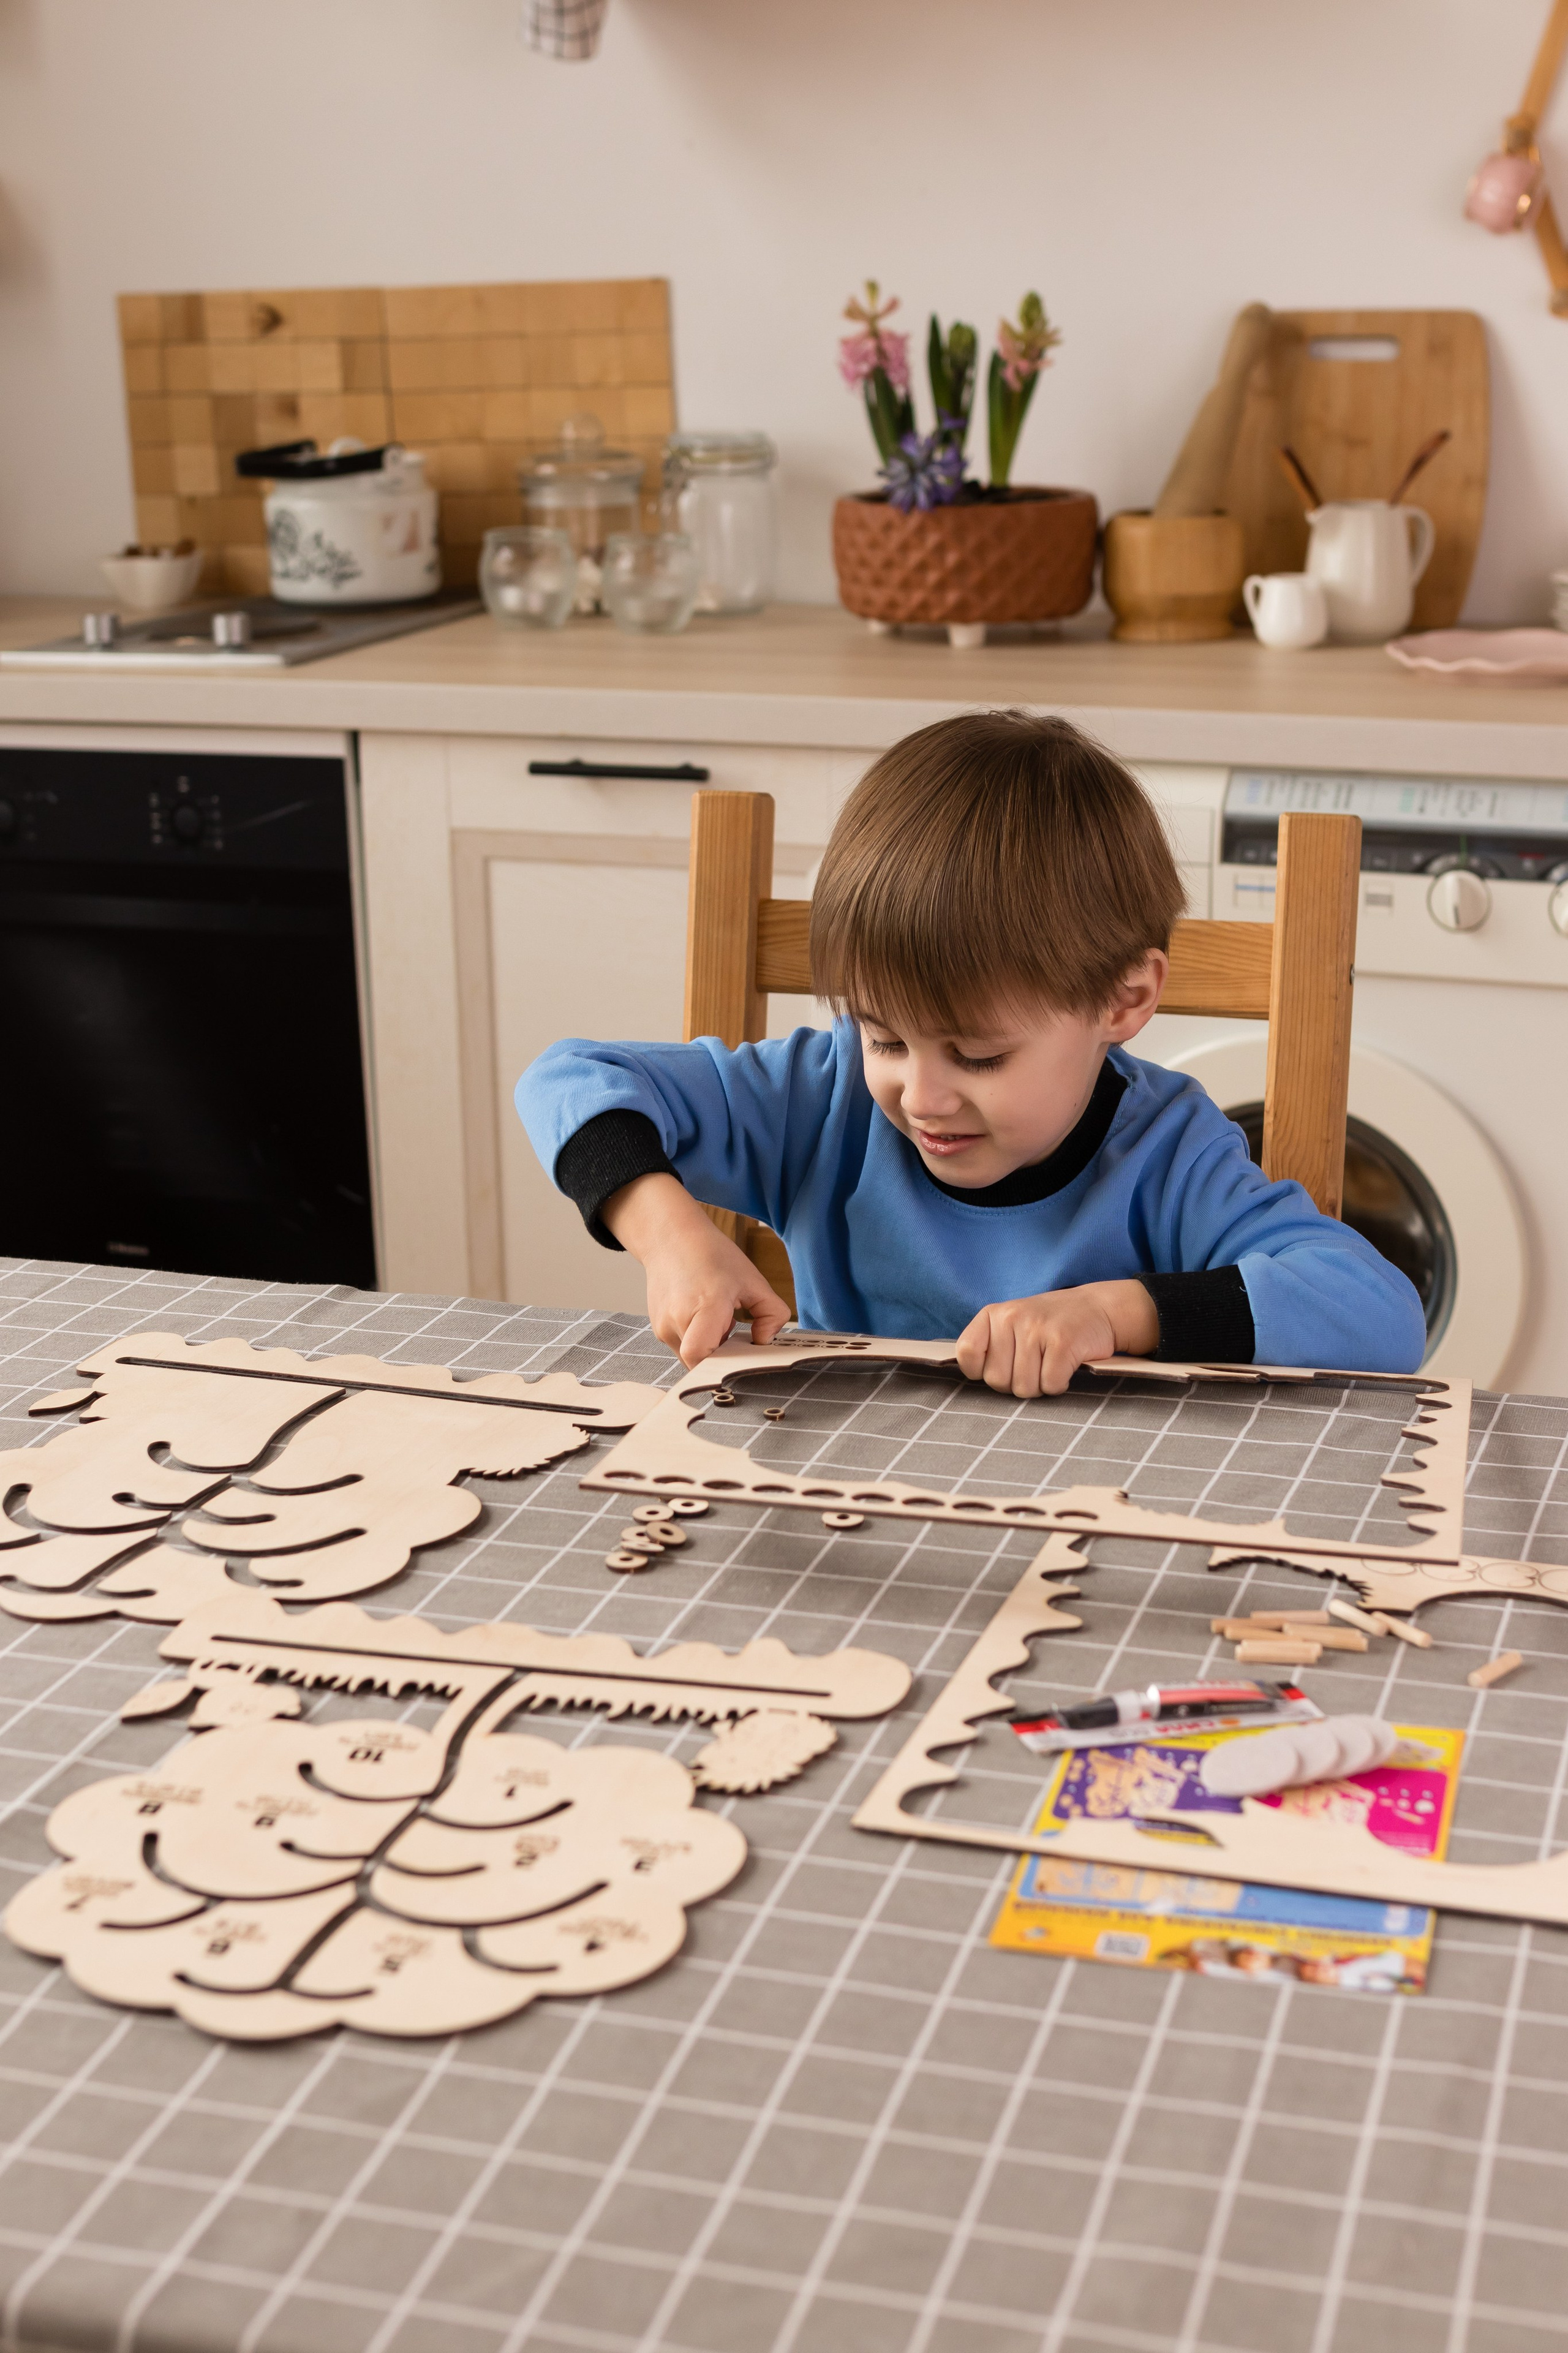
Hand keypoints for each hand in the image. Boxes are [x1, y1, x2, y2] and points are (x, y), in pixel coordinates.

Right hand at [601, 1173, 790, 1366]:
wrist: (672, 1238)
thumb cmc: (711, 1255)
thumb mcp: (753, 1280)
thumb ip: (772, 1313)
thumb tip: (765, 1340)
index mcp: (704, 1305)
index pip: (699, 1355)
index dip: (720, 1362)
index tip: (738, 1351)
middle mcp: (677, 1319)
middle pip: (700, 1361)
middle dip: (721, 1354)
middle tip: (733, 1328)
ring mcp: (663, 1326)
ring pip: (691, 1357)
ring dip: (709, 1347)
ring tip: (716, 1317)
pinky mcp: (658, 1329)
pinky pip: (682, 1347)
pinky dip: (697, 1339)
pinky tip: (703, 1315)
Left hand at [956, 1279, 1159, 1397]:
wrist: (1100, 1308)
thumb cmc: (1051, 1325)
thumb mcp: (1014, 1324)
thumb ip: (991, 1347)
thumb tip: (973, 1381)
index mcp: (993, 1314)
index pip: (966, 1354)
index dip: (982, 1371)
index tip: (1003, 1366)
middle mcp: (1011, 1317)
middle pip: (997, 1381)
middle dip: (1017, 1383)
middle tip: (1036, 1365)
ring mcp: (1037, 1329)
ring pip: (1024, 1388)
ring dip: (1040, 1385)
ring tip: (1051, 1364)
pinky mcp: (1063, 1342)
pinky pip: (1050, 1385)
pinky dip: (1060, 1384)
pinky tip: (1066, 1367)